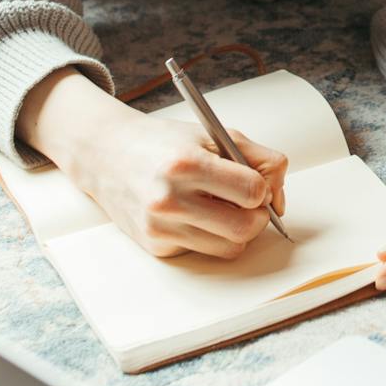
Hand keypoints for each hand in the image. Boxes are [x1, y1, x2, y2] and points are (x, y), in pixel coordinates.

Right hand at [20, 70, 287, 259]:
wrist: (106, 155)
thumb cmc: (165, 142)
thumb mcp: (213, 134)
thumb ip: (259, 158)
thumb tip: (279, 198)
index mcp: (187, 164)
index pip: (252, 191)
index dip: (263, 188)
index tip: (256, 182)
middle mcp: (170, 200)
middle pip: (246, 228)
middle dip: (258, 216)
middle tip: (248, 201)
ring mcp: (161, 228)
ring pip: (230, 248)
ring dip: (237, 230)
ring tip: (223, 206)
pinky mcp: (155, 247)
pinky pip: (205, 251)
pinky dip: (211, 236)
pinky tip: (195, 214)